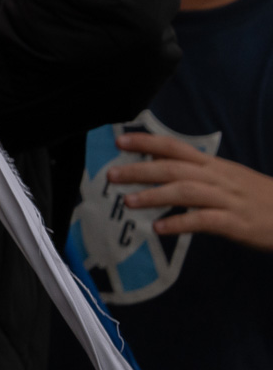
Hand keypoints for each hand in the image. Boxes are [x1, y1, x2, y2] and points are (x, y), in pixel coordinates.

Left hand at [110, 131, 272, 251]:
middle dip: (140, 169)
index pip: (176, 147)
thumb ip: (198, 173)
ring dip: (154, 195)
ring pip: (186, 192)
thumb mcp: (228, 178)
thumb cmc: (259, 198)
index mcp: (214, 165)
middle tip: (111, 174)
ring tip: (128, 201)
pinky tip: (159, 228)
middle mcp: (218, 178)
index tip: (120, 141)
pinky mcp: (235, 223)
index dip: (147, 142)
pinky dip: (179, 223)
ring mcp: (227, 200)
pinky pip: (203, 220)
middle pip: (174, 168)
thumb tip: (160, 167)